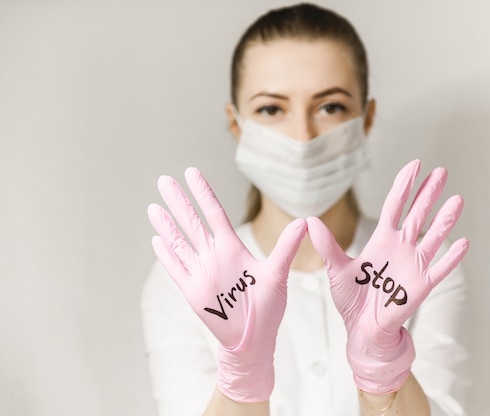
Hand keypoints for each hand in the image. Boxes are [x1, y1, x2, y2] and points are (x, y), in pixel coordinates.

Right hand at [148, 167, 306, 401]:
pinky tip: (156, 239)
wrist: (254, 338)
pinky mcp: (192, 290)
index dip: (203, 193)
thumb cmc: (268, 306)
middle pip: (191, 222)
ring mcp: (201, 272)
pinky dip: (166, 254)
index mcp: (232, 248)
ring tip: (153, 205)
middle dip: (178, 201)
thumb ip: (287, 247)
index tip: (192, 172)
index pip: (214, 213)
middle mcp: (214, 255)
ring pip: (179, 241)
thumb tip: (304, 222)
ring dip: (166, 224)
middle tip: (164, 180)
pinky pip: (176, 268)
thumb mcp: (278, 273)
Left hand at [307, 159, 468, 393]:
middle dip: (429, 193)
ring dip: (445, 219)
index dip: (405, 185)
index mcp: (382, 239)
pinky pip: (440, 268)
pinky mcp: (422, 284)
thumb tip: (310, 221)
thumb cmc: (351, 298)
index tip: (415, 165)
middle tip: (441, 172)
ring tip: (457, 200)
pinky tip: (463, 242)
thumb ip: (326, 245)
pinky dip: (451, 257)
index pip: (395, 205)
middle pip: (418, 214)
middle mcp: (401, 247)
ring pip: (433, 237)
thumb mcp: (336, 268)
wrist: (362, 327)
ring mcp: (414, 264)